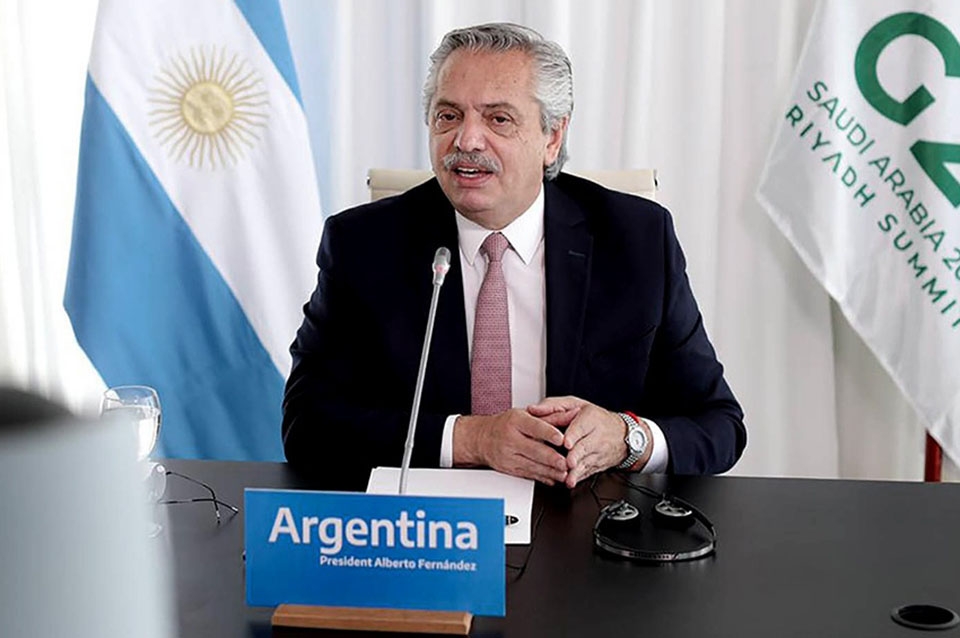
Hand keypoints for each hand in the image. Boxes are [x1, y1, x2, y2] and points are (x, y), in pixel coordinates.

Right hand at [452, 409, 568, 484]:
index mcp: (516, 421)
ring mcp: (508, 455)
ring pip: (532, 466)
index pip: (534, 427)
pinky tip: (553, 479)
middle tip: (567, 463)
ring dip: (550, 472)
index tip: (562, 439)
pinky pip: (527, 475)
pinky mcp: (508, 469)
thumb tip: (572, 415)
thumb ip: (549, 416)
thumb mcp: (525, 414)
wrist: (482, 438)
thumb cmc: (506, 425)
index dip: (549, 433)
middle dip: (552, 458)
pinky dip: (542, 478)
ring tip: (564, 474)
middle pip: (534, 450)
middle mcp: (510, 438)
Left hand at [528, 396, 640, 487]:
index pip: (581, 427)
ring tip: (568, 478)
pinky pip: (588, 472)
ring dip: (577, 471)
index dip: (573, 435)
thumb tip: (533, 410)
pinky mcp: (597, 465)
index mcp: (590, 418)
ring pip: (586, 462)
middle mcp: (596, 436)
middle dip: (575, 456)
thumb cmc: (594, 418)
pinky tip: (571, 482)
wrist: (622, 434)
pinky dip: (579, 478)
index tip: (566, 443)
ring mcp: (597, 452)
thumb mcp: (575, 404)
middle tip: (568, 462)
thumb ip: (553, 406)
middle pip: (584, 447)